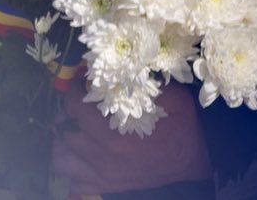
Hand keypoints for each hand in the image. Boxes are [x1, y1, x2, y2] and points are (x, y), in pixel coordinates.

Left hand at [51, 82, 210, 196]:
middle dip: (68, 115)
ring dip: (64, 142)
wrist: (195, 166)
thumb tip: (112, 68)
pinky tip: (83, 154)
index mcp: (115, 135)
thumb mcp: (172, 98)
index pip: (73, 107)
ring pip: (61, 157)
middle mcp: (104, 158)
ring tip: (77, 130)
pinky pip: (73, 179)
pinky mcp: (107, 186)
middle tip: (79, 107)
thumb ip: (142, 82)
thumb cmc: (183, 129)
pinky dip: (73, 166)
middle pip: (63, 131)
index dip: (74, 92)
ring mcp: (103, 175)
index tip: (82, 86)